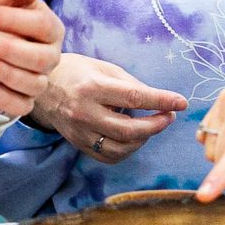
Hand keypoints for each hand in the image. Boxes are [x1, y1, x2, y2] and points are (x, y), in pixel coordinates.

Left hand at [0, 0, 63, 123]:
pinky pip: (23, 105)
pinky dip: (6, 97)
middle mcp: (39, 54)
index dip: (18, 21)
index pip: (46, 26)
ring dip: (9, 72)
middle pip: (47, 57)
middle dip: (12, 49)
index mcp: (36, 28)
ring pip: (37, 82)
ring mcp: (28, 78)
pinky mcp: (14, 100)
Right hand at [32, 54, 187, 163]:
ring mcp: (79, 133)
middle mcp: (84, 113)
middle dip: (157, 125)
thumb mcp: (104, 68)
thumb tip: (159, 100)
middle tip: (169, 115)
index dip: (162, 100)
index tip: (182, 102)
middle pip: (129, 129)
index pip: (134, 97)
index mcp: (92, 88)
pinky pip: (109, 156)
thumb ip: (131, 84)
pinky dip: (128, 149)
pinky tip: (134, 137)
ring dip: (145, 138)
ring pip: (121, 147)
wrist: (42, 88)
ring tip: (152, 124)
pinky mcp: (78, 145)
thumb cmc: (77, 72)